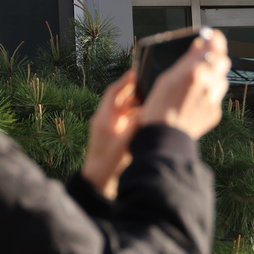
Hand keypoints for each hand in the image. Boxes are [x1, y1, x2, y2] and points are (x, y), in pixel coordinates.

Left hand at [82, 69, 139, 199]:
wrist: (98, 182)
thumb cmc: (107, 164)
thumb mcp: (125, 143)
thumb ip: (137, 127)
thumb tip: (150, 112)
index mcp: (104, 117)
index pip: (113, 93)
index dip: (125, 82)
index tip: (135, 72)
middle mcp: (107, 120)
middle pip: (122, 100)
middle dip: (135, 92)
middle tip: (151, 83)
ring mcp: (111, 129)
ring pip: (126, 112)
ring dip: (139, 105)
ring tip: (155, 98)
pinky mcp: (116, 138)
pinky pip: (128, 122)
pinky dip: (138, 118)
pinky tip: (151, 118)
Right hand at [138, 29, 230, 138]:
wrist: (165, 137)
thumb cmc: (157, 107)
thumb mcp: (165, 78)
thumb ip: (186, 61)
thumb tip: (199, 46)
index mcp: (195, 73)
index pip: (214, 48)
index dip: (214, 40)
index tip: (212, 35)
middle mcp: (209, 85)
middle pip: (222, 62)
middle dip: (216, 56)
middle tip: (206, 53)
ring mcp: (213, 100)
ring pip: (221, 80)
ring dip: (213, 74)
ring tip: (198, 75)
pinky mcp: (214, 113)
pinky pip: (215, 97)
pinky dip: (208, 92)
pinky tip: (194, 96)